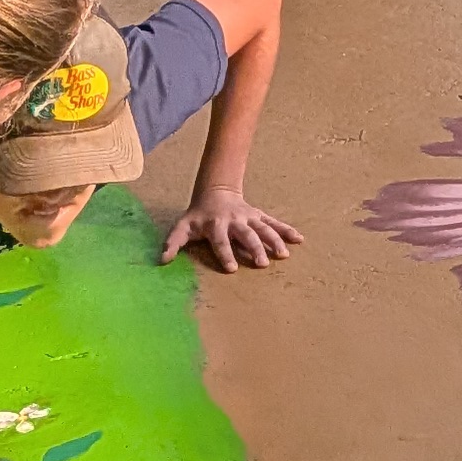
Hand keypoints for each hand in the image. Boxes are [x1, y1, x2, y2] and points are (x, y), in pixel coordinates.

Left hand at [162, 188, 303, 273]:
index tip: (232, 268)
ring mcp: (249, 217)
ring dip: (274, 241)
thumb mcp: (182, 227)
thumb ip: (173, 243)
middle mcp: (235, 221)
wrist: (216, 192)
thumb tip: (162, 260)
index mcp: (215, 225)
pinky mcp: (259, 216)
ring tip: (283, 255)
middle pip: (246, 235)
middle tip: (262, 263)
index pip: (220, 241)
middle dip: (255, 248)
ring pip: (264, 228)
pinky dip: (286, 230)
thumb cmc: (198, 215)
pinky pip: (275, 223)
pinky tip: (299, 239)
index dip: (225, 253)